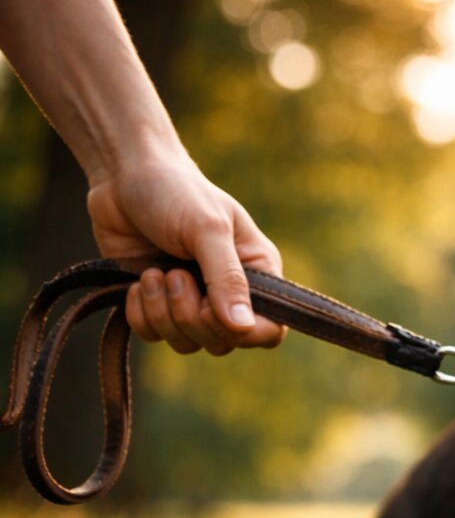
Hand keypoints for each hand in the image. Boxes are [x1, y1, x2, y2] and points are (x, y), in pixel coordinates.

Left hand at [86, 147, 285, 354]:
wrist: (122, 175)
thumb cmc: (175, 191)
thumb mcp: (207, 229)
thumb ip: (227, 278)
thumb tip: (244, 326)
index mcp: (258, 273)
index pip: (269, 330)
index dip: (243, 332)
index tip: (212, 308)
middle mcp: (229, 293)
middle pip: (223, 342)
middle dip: (190, 315)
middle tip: (175, 274)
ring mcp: (192, 301)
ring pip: (187, 342)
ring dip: (162, 313)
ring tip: (152, 273)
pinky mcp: (157, 304)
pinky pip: (154, 336)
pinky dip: (140, 315)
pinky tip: (137, 282)